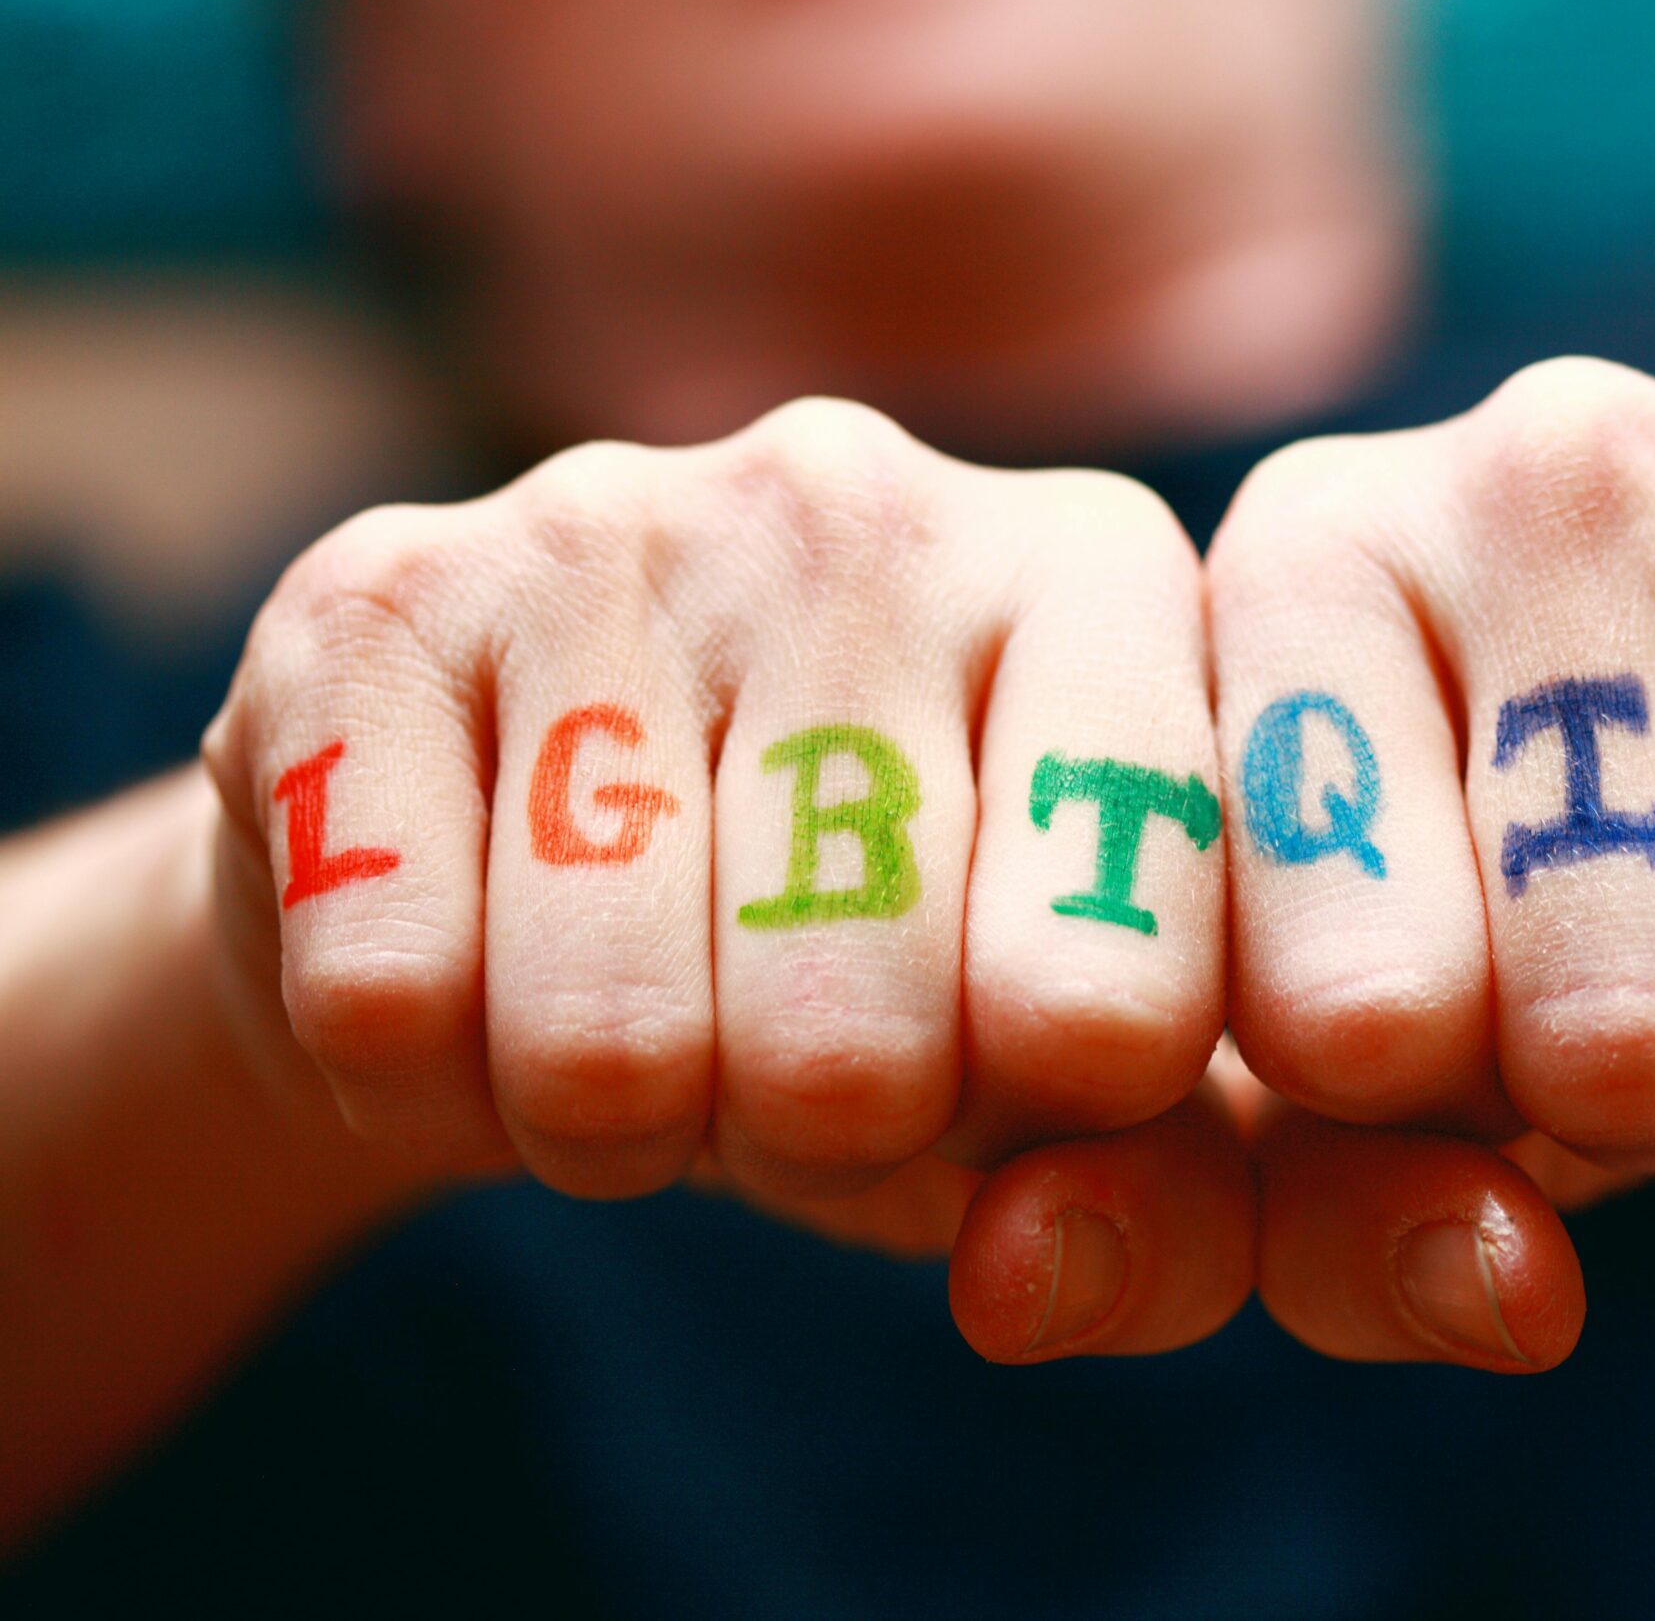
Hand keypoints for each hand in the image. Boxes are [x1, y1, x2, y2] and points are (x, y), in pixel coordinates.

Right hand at [203, 399, 1230, 1214]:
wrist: (539, 855)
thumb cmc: (874, 961)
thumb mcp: (1066, 1067)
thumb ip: (1158, 1190)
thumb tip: (1040, 1266)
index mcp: (1106, 581)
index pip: (1122, 1004)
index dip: (1037, 1130)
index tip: (1002, 1067)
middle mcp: (876, 505)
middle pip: (863, 1046)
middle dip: (818, 1136)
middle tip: (797, 1054)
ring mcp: (620, 520)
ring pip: (611, 1041)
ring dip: (617, 1121)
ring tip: (647, 1014)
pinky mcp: (380, 593)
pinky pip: (391, 998)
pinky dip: (424, 1078)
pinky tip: (481, 966)